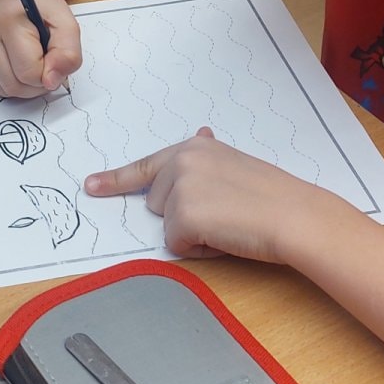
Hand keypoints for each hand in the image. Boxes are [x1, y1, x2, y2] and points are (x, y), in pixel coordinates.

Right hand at [0, 0, 81, 98]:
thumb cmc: (44, 10)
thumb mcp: (68, 26)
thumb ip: (68, 54)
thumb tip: (51, 81)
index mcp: (7, 20)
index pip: (29, 73)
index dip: (48, 73)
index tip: (52, 57)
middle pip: (13, 86)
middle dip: (35, 83)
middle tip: (44, 62)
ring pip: (2, 90)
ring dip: (23, 85)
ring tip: (30, 61)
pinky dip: (8, 82)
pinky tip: (14, 63)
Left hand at [83, 127, 348, 262]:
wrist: (294, 215)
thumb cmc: (273, 196)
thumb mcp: (234, 164)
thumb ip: (207, 160)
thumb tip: (200, 135)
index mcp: (193, 147)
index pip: (146, 166)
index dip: (115, 180)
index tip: (90, 186)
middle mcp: (181, 161)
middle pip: (156, 202)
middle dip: (182, 214)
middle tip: (224, 213)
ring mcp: (179, 188)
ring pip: (166, 224)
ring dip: (192, 231)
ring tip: (229, 223)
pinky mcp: (181, 216)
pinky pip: (177, 244)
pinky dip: (199, 249)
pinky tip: (226, 237)